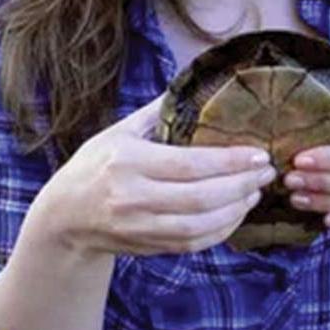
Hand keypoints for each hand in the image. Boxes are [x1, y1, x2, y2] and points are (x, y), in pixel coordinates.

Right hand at [38, 94, 276, 255]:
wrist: (63, 218)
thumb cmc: (93, 167)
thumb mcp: (117, 132)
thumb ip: (155, 112)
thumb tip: (193, 82)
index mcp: (127, 162)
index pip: (189, 164)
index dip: (230, 161)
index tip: (259, 154)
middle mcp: (132, 197)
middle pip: (200, 198)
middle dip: (241, 186)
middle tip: (266, 172)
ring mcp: (139, 227)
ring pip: (200, 226)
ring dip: (235, 211)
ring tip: (254, 192)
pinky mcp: (147, 247)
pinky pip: (192, 244)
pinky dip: (220, 232)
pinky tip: (235, 214)